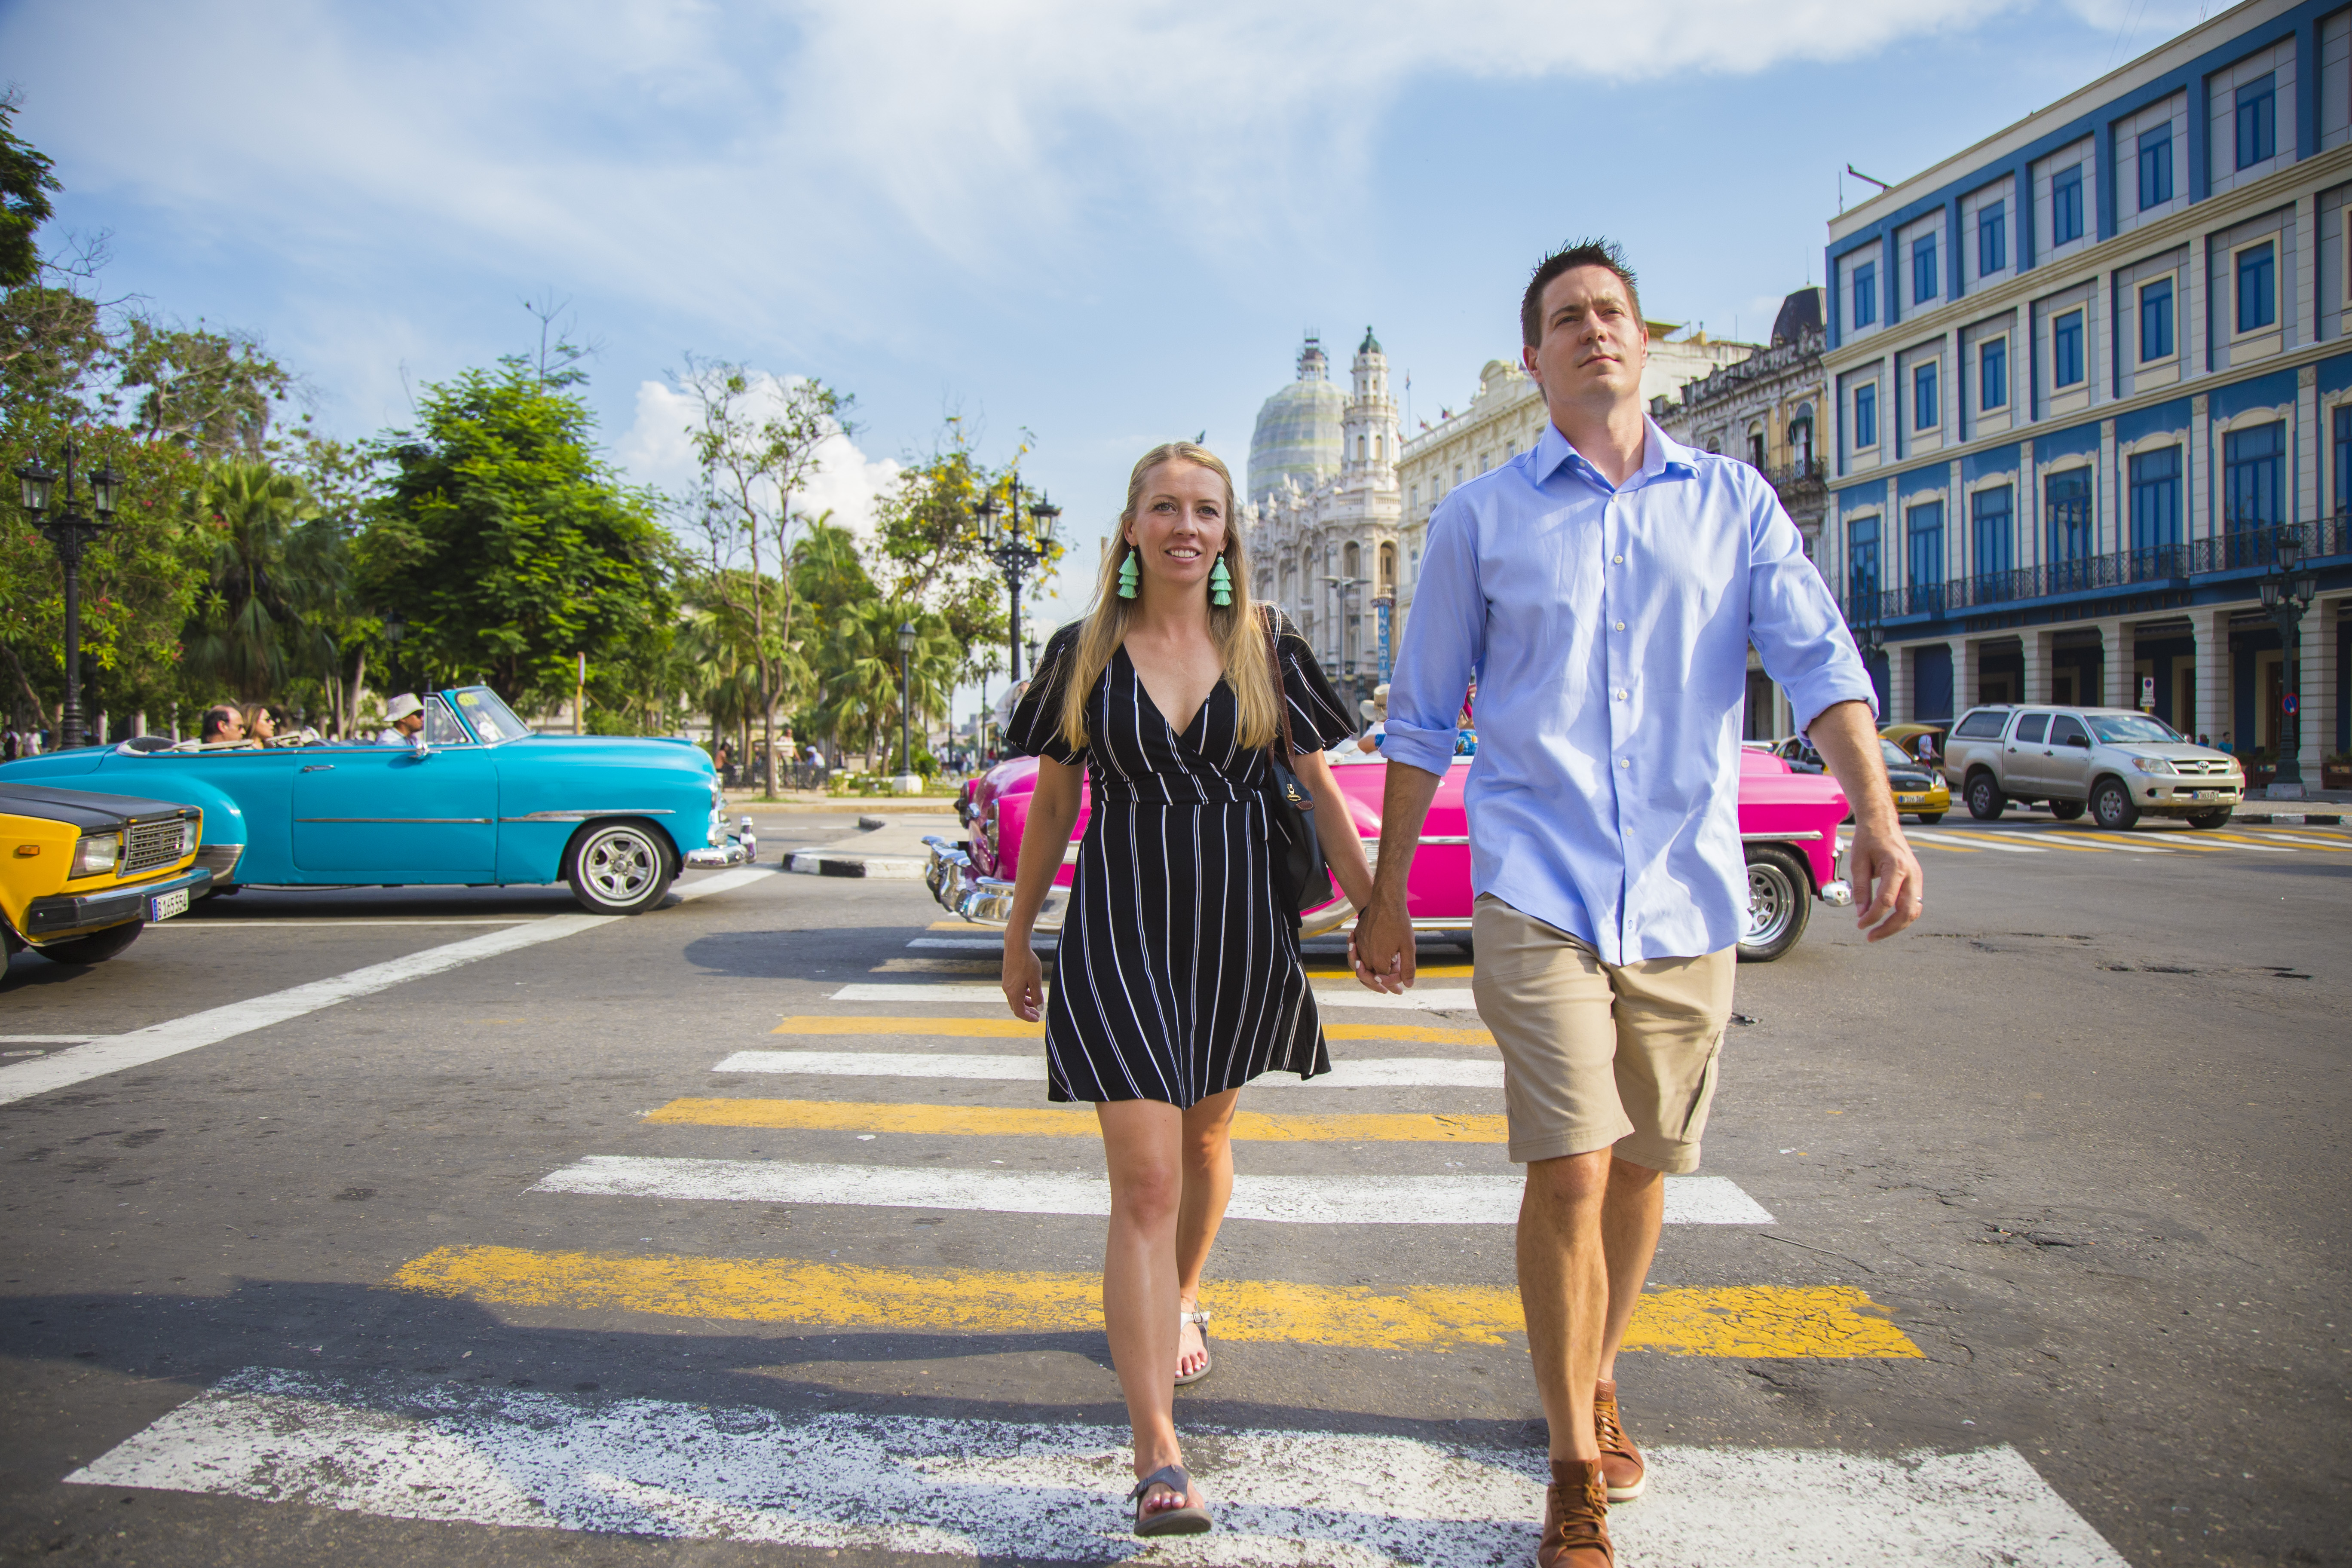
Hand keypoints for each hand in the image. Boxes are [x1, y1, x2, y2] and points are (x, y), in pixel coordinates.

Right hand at [1003, 936, 1045, 1021]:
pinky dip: (1022, 994)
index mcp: (1014, 993)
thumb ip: (1037, 996)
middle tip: (1037, 1013)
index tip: (1037, 1019)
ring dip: (1025, 1003)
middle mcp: (1007, 990)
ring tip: (1035, 1003)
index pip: (1019, 1012)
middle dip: (1027, 1012)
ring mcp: (1006, 983)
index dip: (1028, 1018)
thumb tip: (1039, 1008)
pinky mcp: (1007, 977)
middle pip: (1016, 1007)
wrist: (1016, 946)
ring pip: (1015, 998)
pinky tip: (1029, 990)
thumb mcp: (1035, 981)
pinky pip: (1014, 991)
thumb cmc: (1027, 962)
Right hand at [1348, 897, 1414, 992]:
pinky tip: (1370, 960)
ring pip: (1362, 966)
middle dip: (1382, 981)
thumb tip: (1408, 984)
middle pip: (1370, 976)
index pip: (1384, 979)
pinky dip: (1364, 960)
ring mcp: (1359, 946)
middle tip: (1393, 988)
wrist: (1386, 901)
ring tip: (1381, 975)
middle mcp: (1365, 955)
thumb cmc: (1399, 922)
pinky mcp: (1357, 937)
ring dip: (1372, 972)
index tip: (1403, 976)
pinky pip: (1357, 954)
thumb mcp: (1408, 947)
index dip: (1395, 980)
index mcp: (1378, 960)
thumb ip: (1408, 968)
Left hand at [1844, 818, 1923, 940]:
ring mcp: (1917, 877)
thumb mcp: (1858, 862)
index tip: (1860, 925)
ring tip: (1877, 932)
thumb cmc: (1869, 839)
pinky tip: (1886, 921)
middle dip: (1889, 928)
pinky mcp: (1916, 880)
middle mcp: (1912, 873)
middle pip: (1906, 911)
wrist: (1882, 822)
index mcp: (1897, 866)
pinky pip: (1913, 904)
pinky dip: (1902, 916)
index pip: (1886, 901)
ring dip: (1897, 925)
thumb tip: (1861, 913)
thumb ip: (1860, 889)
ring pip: (1913, 911)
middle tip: (1870, 936)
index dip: (1873, 916)